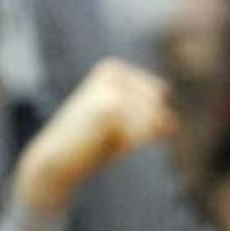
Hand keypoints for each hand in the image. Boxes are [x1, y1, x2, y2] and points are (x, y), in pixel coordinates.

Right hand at [15, 59, 177, 211]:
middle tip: (108, 135)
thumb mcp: (125, 127)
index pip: (158, 93)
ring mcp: (110, 87)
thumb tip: (173, 123)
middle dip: (142, 128)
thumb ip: (150, 119)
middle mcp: (112, 72)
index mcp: (113, 69)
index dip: (143, 120)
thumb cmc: (91, 145)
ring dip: (135, 139)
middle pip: (157, 105)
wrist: (56, 160)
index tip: (112, 126)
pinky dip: (130, 145)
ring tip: (105, 139)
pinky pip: (143, 132)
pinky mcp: (110, 105)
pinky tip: (105, 144)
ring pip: (153, 119)